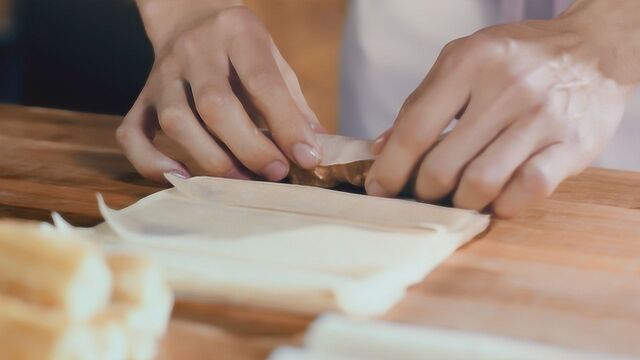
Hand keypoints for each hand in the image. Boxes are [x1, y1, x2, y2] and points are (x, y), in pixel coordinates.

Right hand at [118, 1, 322, 182]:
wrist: (189, 18)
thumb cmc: (241, 50)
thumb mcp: (275, 61)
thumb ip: (294, 104)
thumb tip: (316, 150)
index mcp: (237, 33)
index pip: (261, 81)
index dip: (286, 124)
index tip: (306, 158)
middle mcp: (194, 50)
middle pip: (215, 104)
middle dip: (248, 147)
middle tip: (275, 173)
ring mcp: (162, 75)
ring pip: (175, 121)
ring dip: (210, 159)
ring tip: (241, 181)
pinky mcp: (141, 98)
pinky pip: (132, 134)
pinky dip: (151, 162)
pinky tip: (181, 177)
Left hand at [366, 0, 639, 216]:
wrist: (594, 49)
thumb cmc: (518, 58)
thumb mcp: (465, 60)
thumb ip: (422, 102)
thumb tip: (379, 148)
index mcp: (470, 62)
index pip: (415, 129)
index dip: (389, 168)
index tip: (378, 189)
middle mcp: (506, 88)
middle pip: (442, 166)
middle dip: (423, 191)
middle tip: (422, 194)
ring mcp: (541, 118)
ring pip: (480, 184)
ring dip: (459, 203)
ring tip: (457, 197)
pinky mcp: (572, 145)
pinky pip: (526, 191)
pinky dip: (502, 205)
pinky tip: (496, 199)